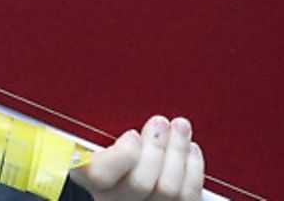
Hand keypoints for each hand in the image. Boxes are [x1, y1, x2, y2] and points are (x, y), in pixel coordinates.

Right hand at [71, 114, 205, 200]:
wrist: (138, 176)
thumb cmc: (117, 148)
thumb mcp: (100, 130)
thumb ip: (103, 121)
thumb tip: (103, 94)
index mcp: (91, 175)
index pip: (95, 174)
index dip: (118, 157)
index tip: (132, 135)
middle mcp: (115, 198)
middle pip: (139, 183)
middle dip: (157, 148)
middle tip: (160, 123)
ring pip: (167, 189)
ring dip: (178, 151)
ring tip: (180, 127)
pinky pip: (187, 196)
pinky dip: (193, 168)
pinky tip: (190, 150)